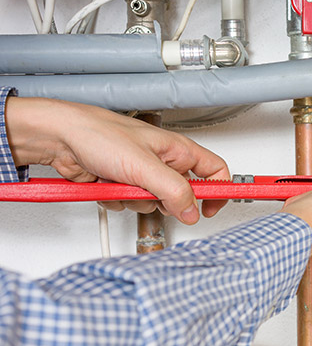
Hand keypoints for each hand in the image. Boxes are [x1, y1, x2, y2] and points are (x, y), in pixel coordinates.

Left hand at [5, 97, 229, 223]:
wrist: (59, 137)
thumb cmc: (99, 134)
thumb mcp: (144, 166)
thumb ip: (174, 191)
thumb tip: (191, 211)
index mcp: (178, 150)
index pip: (215, 172)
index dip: (219, 192)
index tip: (212, 210)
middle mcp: (164, 161)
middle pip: (182, 195)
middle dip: (164, 200)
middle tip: (151, 192)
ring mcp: (143, 174)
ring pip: (154, 203)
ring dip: (136, 200)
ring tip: (122, 183)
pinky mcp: (123, 184)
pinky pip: (131, 204)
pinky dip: (119, 200)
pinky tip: (108, 185)